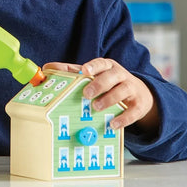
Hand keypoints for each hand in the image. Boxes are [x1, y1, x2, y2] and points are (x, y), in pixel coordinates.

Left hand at [43, 59, 158, 133]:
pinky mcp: (139, 104)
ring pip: (122, 91)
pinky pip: (133, 110)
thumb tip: (47, 67)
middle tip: (86, 94)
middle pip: (112, 76)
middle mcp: (120, 75)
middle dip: (99, 84)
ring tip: (96, 107)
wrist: (139, 92)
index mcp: (107, 66)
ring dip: (109, 99)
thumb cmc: (109, 82)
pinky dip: (123, 118)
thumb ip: (72, 71)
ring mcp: (131, 89)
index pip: (101, 63)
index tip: (84, 71)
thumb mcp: (93, 74)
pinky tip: (112, 123)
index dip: (93, 66)